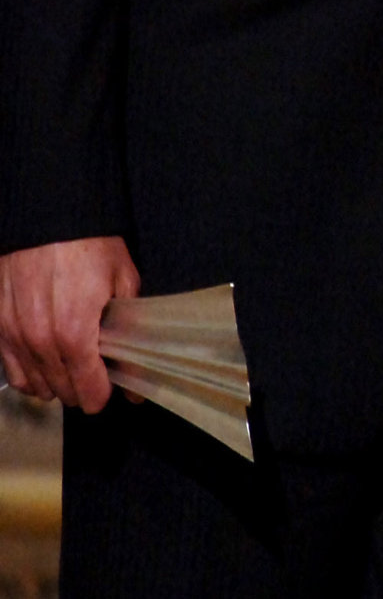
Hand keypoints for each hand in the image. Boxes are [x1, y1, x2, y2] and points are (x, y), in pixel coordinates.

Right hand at [0, 236, 138, 412]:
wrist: (49, 219)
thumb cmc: (91, 245)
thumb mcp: (124, 278)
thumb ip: (130, 323)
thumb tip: (137, 362)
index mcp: (75, 333)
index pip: (88, 388)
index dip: (102, 395)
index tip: (111, 392)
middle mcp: (40, 343)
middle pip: (63, 391)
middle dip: (83, 390)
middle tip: (97, 376)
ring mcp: (15, 338)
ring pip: (36, 386)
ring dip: (56, 385)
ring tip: (73, 371)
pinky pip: (12, 371)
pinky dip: (29, 376)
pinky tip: (44, 367)